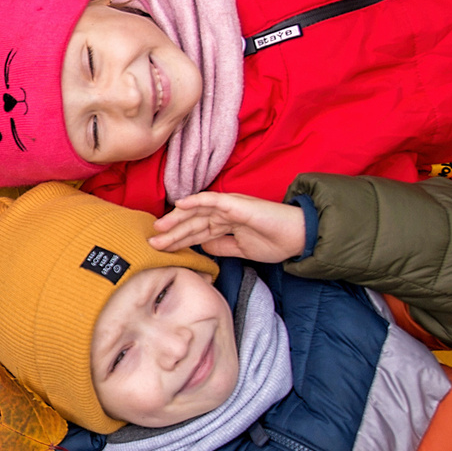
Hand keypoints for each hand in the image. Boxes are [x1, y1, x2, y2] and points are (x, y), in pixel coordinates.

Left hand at [150, 191, 306, 260]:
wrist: (299, 237)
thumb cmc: (276, 242)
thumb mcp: (242, 250)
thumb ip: (221, 246)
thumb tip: (201, 247)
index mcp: (225, 223)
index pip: (196, 231)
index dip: (178, 239)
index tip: (161, 249)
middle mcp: (224, 212)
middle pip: (192, 222)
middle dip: (172, 232)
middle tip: (151, 242)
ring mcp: (230, 207)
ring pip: (197, 212)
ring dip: (177, 220)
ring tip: (159, 229)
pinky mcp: (237, 204)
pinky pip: (213, 200)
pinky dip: (196, 201)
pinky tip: (180, 205)